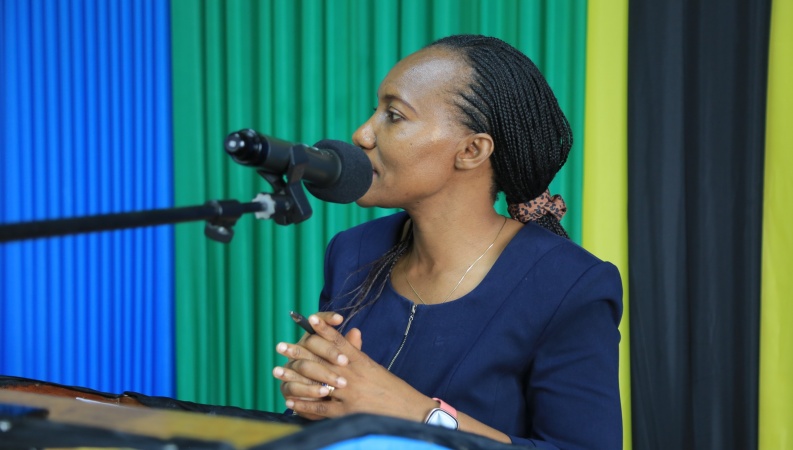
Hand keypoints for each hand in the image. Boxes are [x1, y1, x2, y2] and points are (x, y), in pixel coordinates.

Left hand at [275, 313, 436, 422]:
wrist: (410, 412)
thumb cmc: (391, 390)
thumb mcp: (375, 369)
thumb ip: (358, 353)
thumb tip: (351, 333)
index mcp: (361, 361)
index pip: (339, 341)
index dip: (323, 329)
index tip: (308, 320)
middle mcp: (353, 374)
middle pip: (321, 359)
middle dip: (298, 351)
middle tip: (280, 346)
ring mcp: (350, 393)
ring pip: (316, 382)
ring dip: (295, 377)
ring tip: (277, 371)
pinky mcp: (348, 412)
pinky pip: (321, 408)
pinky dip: (304, 405)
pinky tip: (290, 401)